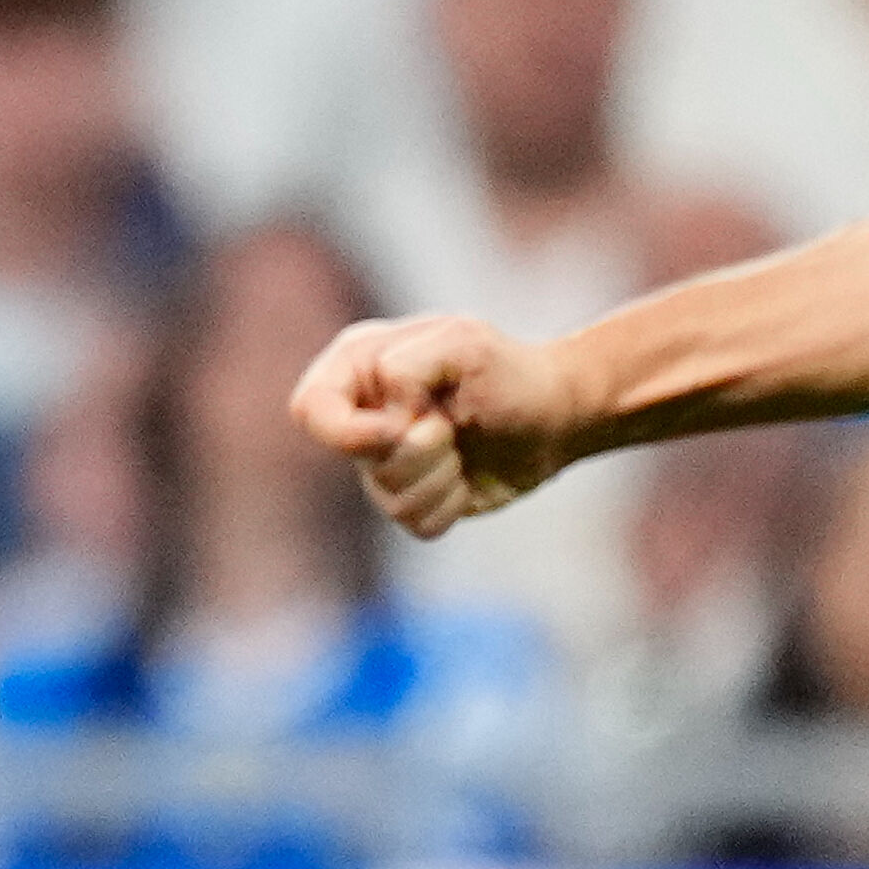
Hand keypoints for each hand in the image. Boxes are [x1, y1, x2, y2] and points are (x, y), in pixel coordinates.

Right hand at [292, 312, 599, 536]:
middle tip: (451, 425)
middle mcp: (365, 414)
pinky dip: (450, 503)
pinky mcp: (415, 498)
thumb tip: (388, 416)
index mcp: (360, 365)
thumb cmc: (512, 371)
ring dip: (440, 476)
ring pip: (388, 498)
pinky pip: (414, 523)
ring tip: (463, 445)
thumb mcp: (464, 345)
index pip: (311, 409)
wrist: (557, 416)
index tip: (400, 427)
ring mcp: (387, 461)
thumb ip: (409, 366)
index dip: (348, 432)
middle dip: (416, 450)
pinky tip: (467, 476)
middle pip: (358, 460)